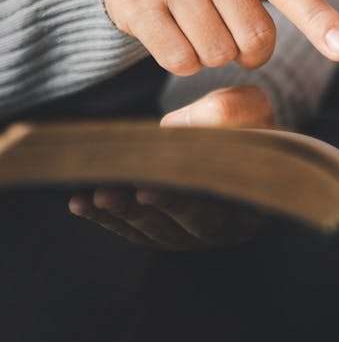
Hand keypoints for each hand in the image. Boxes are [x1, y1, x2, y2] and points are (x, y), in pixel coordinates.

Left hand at [68, 86, 272, 250]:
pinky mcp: (166, 232)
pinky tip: (81, 203)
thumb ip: (227, 112)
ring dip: (124, 214)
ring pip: (157, 231)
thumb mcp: (249, 107)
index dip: (184, 201)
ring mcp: (193, 235)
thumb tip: (179, 124)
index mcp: (254, 202)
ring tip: (97, 194)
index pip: (220, 206)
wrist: (236, 135)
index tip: (150, 189)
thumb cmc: (246, 121)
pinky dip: (108, 218)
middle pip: (187, 225)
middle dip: (147, 210)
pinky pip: (135, 231)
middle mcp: (225, 227)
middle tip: (115, 193)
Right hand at [104, 0, 338, 74]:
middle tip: (231, 29)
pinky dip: (184, 62)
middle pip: (255, 37)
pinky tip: (173, 33)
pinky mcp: (136, 2)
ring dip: (214, 54)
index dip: (319, 21)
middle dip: (250, 49)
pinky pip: (181, 62)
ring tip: (197, 24)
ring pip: (218, 54)